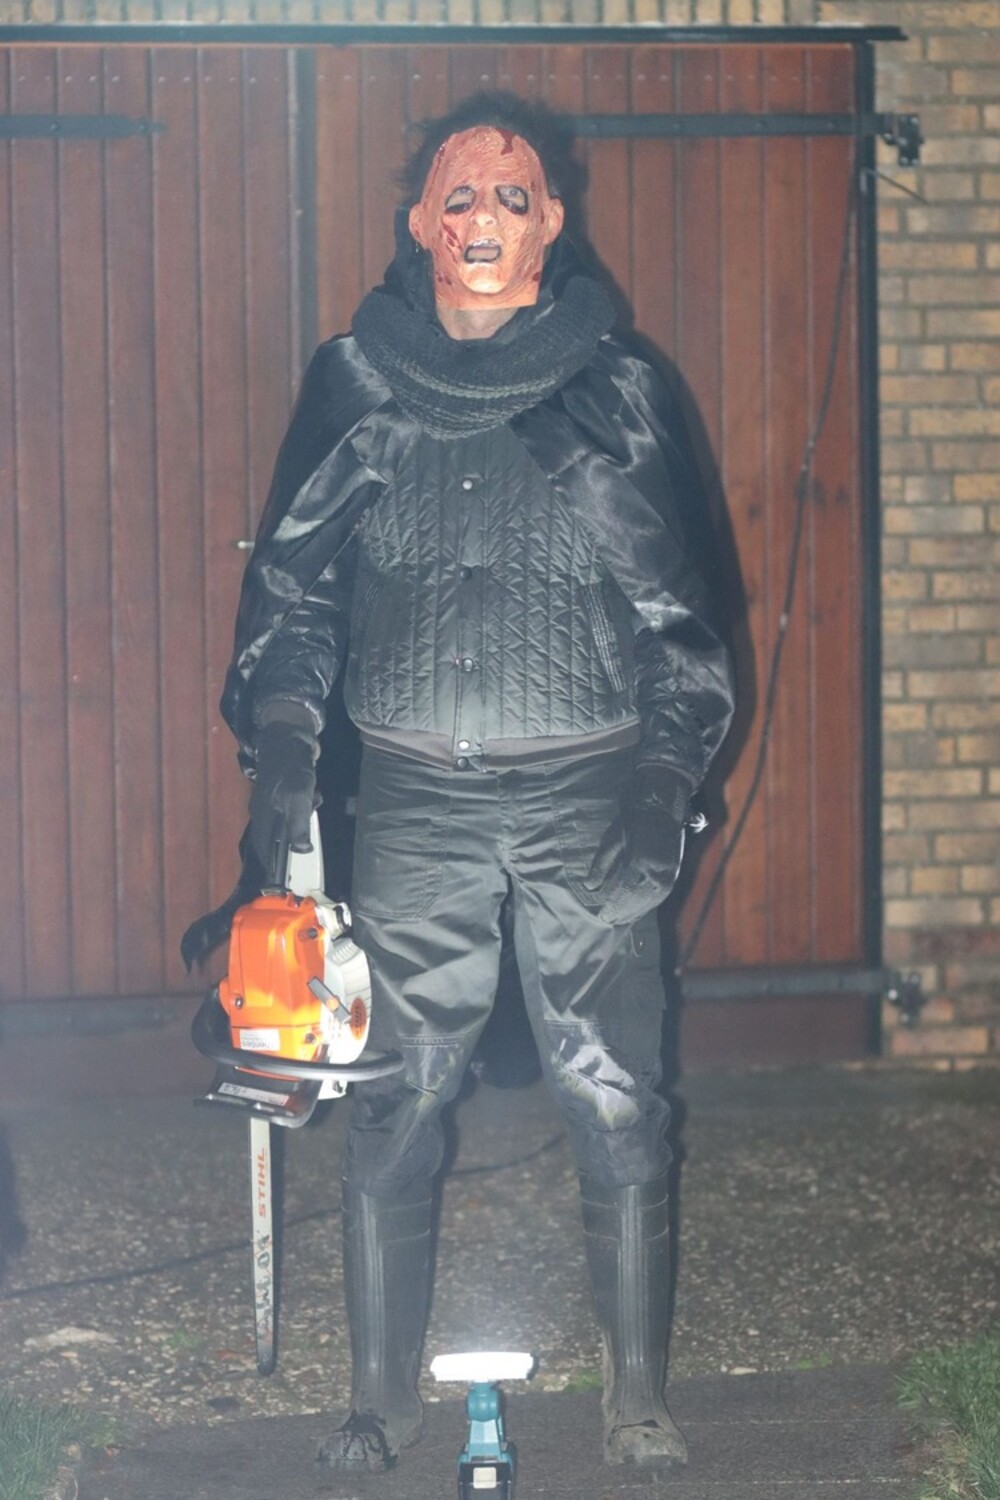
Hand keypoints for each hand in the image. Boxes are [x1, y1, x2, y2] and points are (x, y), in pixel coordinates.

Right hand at [248, 719, 320, 878]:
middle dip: (294, 838)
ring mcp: (274, 798)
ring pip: (290, 819)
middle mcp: (265, 810)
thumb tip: (302, 850)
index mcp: (264, 816)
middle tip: (306, 837)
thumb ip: (298, 828)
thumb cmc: (292, 770)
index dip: (270, 866)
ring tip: (314, 801)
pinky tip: (316, 794)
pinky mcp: (285, 788)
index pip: (264, 849)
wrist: (290, 735)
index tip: (276, 882)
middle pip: (277, 836)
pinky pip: (297, 804)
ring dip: (304, 817)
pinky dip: (307, 802)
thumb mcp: (298, 801)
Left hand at [584, 766, 689, 924]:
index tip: (602, 916)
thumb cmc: (632, 819)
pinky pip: (661, 894)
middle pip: (638, 900)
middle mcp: (657, 871)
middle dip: (624, 912)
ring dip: (637, 912)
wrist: (661, 804)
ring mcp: (669, 872)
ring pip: (652, 900)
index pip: (624, 892)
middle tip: (610, 921)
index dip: (613, 906)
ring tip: (623, 919)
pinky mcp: (675, 871)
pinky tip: (640, 909)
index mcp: (640, 862)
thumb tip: (590, 887)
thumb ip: (601, 866)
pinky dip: (649, 904)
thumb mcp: (612, 840)